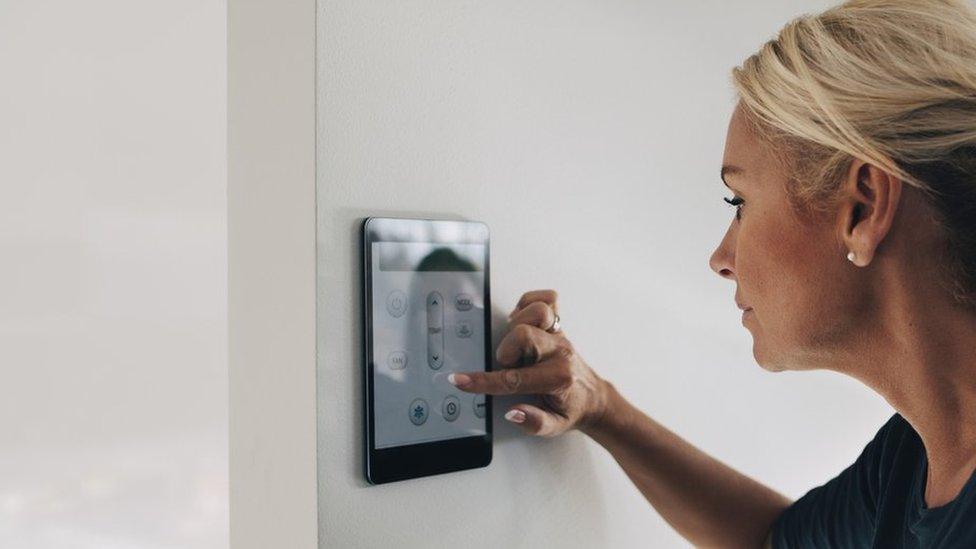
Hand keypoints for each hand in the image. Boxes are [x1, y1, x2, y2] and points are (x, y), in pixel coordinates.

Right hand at [449, 289, 609, 436]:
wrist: (592, 398)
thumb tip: (513, 412)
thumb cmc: (571, 409)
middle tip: (507, 365)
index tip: (462, 380)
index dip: (482, 381)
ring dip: (518, 325)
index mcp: (557, 378)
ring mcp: (560, 335)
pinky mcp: (559, 325)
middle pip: (523, 335)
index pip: (513, 379)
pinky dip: (530, 304)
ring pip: (537, 312)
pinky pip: (548, 299)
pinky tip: (522, 321)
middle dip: (506, 351)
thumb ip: (534, 422)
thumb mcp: (554, 426)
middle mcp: (560, 352)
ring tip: (515, 343)